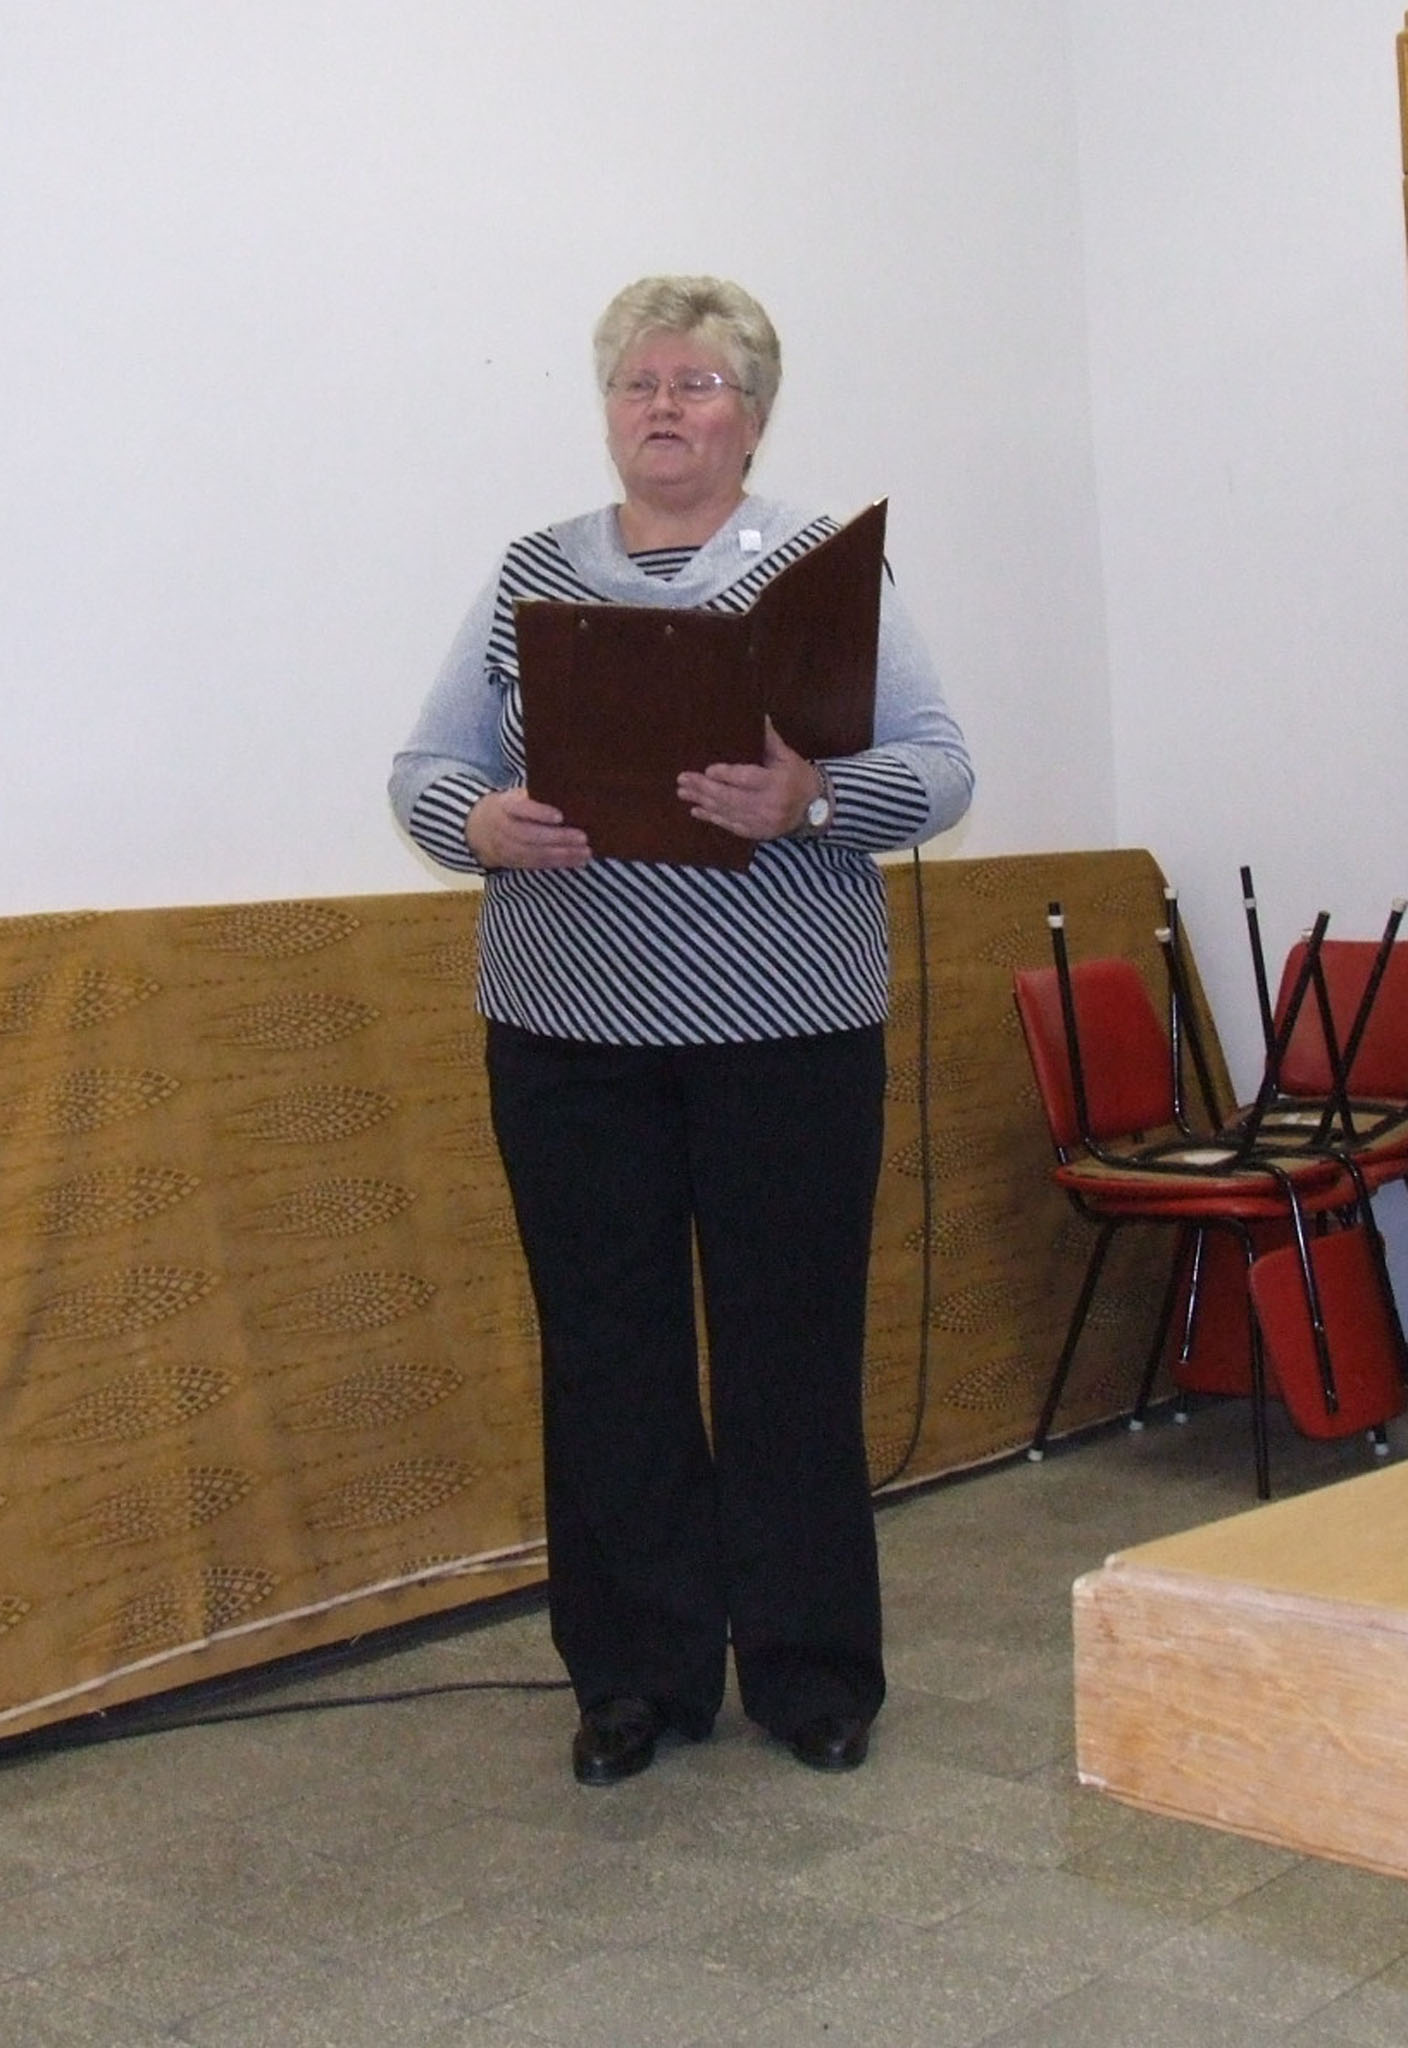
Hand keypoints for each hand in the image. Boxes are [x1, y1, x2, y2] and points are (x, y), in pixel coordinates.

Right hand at [466, 788, 590, 869]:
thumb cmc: (509, 807)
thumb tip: (569, 794)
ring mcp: (507, 848)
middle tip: (582, 837)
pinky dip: (559, 863)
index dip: (540, 813)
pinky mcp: (514, 862)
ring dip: (563, 854)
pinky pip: (538, 864)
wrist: (478, 828)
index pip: (521, 809)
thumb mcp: (514, 795)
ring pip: (536, 853)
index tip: (560, 815)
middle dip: (558, 837)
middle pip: (531, 835)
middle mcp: (504, 828)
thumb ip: (535, 796)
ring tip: (585, 852)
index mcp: (505, 806)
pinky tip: (578, 860)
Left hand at [676, 719, 820, 842]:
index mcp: (778, 783)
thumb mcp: (788, 756)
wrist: (816, 809)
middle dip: (704, 788)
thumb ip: (770, 740)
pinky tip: (697, 811)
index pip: (747, 779)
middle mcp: (769, 805)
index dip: (726, 775)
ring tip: (683, 793)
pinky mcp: (758, 833)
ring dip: (703, 802)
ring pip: (728, 812)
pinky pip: (732, 826)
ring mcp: (763, 822)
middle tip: (683, 779)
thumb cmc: (799, 777)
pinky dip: (713, 818)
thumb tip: (759, 716)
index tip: (707, 770)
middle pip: (731, 797)